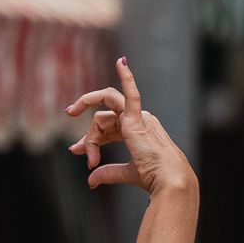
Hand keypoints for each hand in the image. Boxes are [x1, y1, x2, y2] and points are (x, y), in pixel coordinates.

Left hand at [65, 57, 195, 194]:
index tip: (80, 153)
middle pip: (102, 121)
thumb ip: (108, 173)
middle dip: (88, 138)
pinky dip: (126, 76)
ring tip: (85, 153)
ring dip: (92, 136)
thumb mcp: (126, 172)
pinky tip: (121, 62)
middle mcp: (139, 120)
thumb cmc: (155, 177)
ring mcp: (138, 117)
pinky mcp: (137, 118)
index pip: (108, 127)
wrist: (167, 180)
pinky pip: (130, 93)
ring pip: (102, 116)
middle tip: (76, 151)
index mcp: (139, 131)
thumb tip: (91, 181)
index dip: (91, 140)